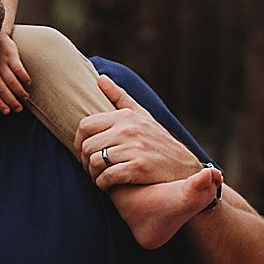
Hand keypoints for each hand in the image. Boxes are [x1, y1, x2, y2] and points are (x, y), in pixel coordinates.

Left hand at [0, 32, 31, 113]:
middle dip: (11, 100)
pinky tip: (28, 82)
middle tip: (19, 108)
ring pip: (10, 80)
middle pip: (2, 89)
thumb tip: (6, 101)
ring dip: (18, 90)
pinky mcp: (10, 55)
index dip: (0, 103)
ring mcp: (2, 63)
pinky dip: (23, 76)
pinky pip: (17, 67)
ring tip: (26, 97)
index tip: (8, 112)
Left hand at [77, 75, 200, 189]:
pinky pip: (107, 177)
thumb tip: (100, 78)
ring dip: (92, 174)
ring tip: (97, 176)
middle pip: (87, 146)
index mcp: (125, 116)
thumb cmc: (159, 142)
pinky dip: (102, 183)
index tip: (83, 151)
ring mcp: (134, 148)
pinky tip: (106, 185)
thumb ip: (119, 97)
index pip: (86, 125)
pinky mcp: (138, 168)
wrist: (184, 167)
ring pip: (95, 162)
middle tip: (90, 168)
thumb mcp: (142, 115)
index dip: (79, 141)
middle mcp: (128, 130)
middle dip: (84, 160)